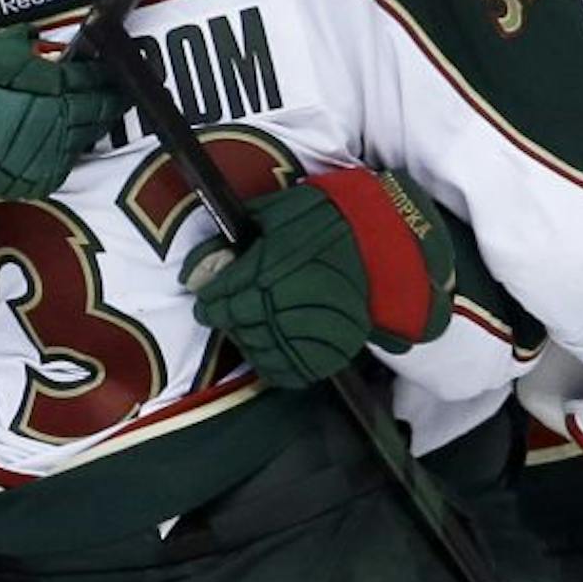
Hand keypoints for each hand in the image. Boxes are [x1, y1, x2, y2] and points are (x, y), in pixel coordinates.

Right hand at [0, 25, 127, 202]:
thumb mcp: (1, 46)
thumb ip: (31, 44)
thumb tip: (42, 42)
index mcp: (57, 87)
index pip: (95, 80)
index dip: (107, 75)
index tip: (115, 70)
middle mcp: (62, 121)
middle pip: (98, 112)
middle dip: (109, 101)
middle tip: (117, 94)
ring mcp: (50, 152)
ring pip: (84, 139)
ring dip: (92, 127)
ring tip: (96, 117)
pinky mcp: (35, 177)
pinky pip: (62, 165)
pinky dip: (67, 152)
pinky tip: (66, 143)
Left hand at [182, 168, 454, 390]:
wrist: (382, 239)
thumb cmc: (326, 218)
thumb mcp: (276, 212)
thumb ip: (237, 235)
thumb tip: (199, 262)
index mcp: (275, 262)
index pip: (228, 292)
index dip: (210, 301)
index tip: (203, 304)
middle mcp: (292, 294)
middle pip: (242, 320)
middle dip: (225, 320)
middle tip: (217, 317)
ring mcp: (315, 323)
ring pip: (263, 346)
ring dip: (246, 342)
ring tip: (242, 332)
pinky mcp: (335, 346)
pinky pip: (294, 369)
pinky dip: (275, 368)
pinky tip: (267, 356)